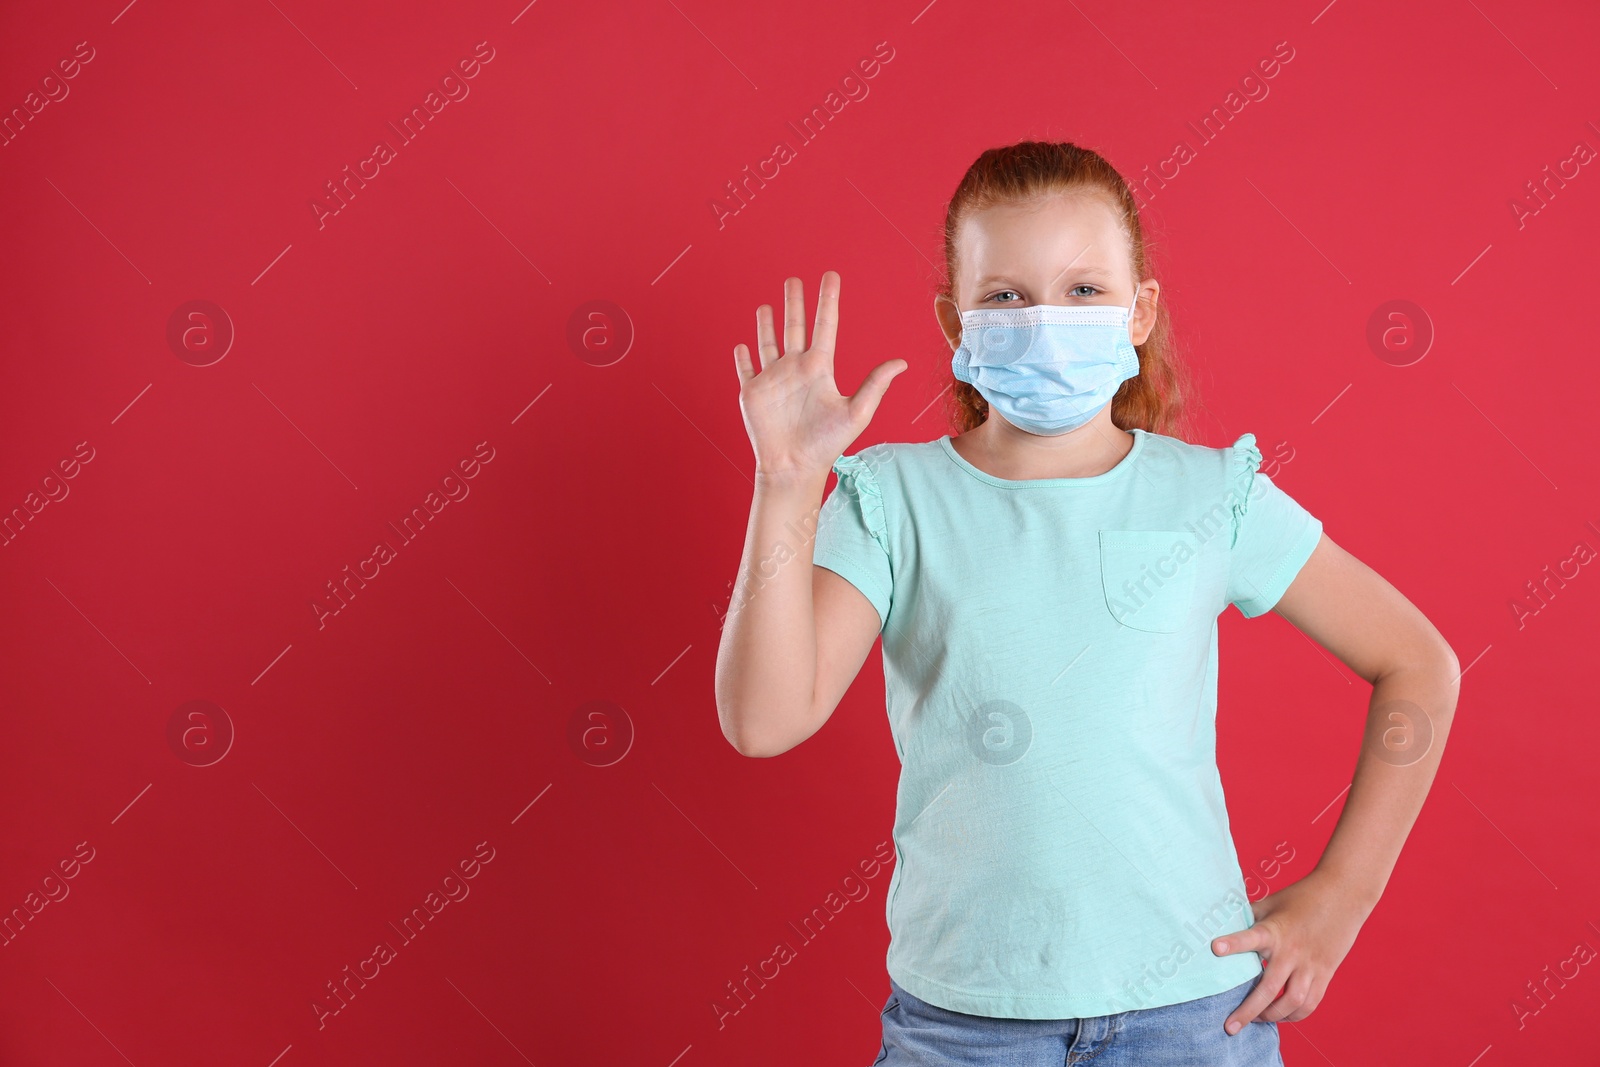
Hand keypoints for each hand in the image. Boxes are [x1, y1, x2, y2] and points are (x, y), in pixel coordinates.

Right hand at [733, 271, 906, 478]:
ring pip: (768, 343)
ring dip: (766, 324)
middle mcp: (795, 369)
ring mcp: (772, 380)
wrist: (794, 467)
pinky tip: (741, 345)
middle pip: (794, 327)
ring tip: (766, 306)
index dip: (828, 300)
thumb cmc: (827, 444)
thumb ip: (875, 384)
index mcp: (819, 368)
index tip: (830, 276)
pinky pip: (746, 370)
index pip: (824, 325)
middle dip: (794, 303)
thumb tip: (902, 363)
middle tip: (793, 280)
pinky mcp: (752, 393)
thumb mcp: (857, 412)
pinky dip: (742, 357)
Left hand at [1210, 867, 1372, 1033]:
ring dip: (1272, 1016)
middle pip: (1269, 989)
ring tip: (1256, 1019)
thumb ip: (1247, 917)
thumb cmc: (1300, 897)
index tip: (1214, 948)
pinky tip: (1281, 1015)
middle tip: (1230, 1027)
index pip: (1250, 937)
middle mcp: (1292, 951)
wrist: (1343, 895)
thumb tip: (1220, 924)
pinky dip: (1294, 1015)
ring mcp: (1310, 965)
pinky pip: (1310, 1003)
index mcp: (1275, 930)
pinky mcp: (1325, 974)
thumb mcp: (1270, 903)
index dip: (1233, 944)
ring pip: (1292, 1002)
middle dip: (1248, 1011)